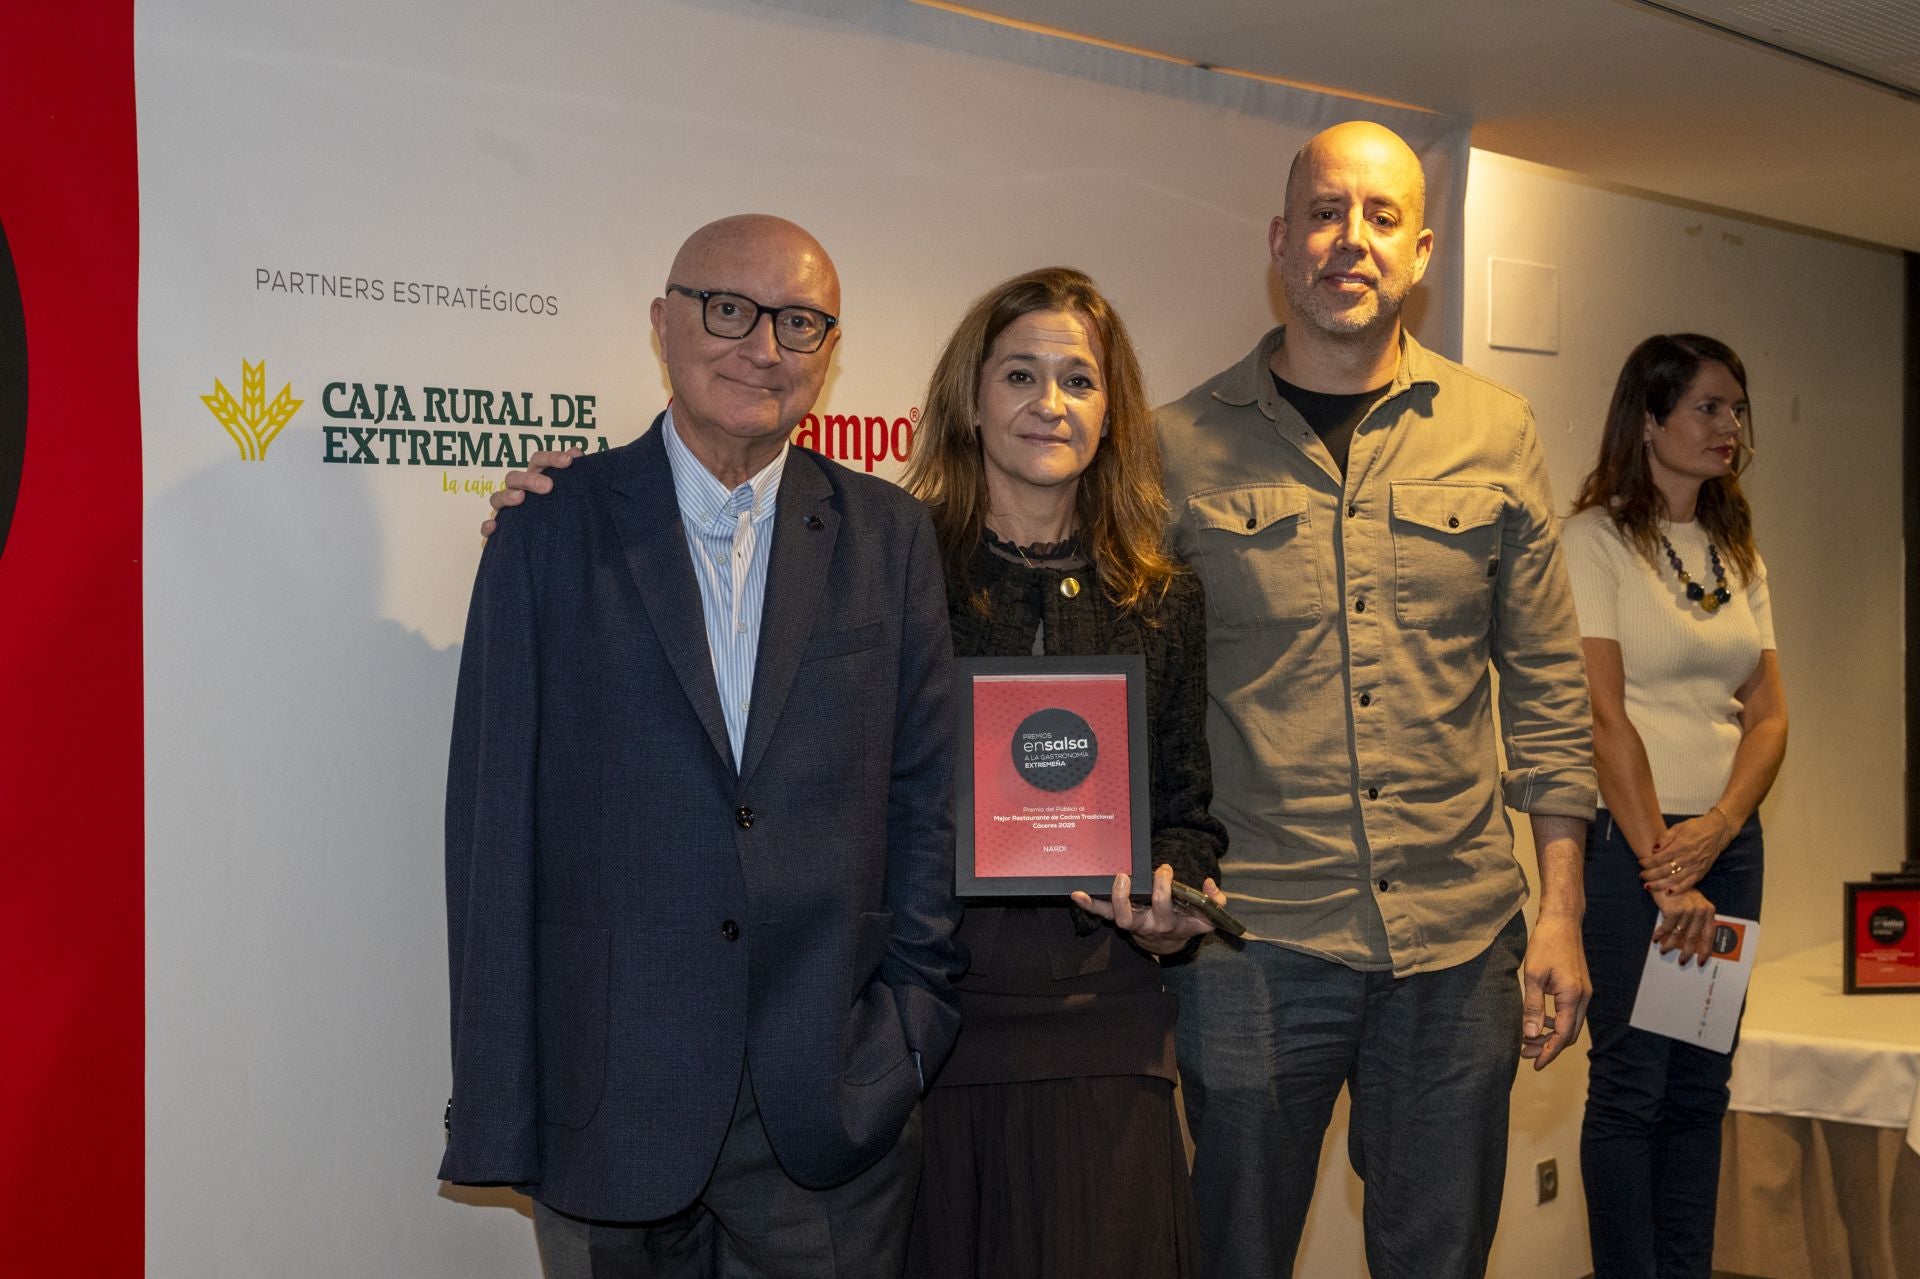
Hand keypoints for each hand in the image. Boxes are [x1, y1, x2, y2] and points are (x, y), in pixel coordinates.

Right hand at [479, 448, 579, 536]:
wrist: (554, 548)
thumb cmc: (561, 513)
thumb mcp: (571, 495)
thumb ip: (573, 475)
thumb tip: (576, 452)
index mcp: (536, 479)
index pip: (538, 461)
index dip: (551, 458)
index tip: (569, 460)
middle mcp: (518, 491)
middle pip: (514, 477)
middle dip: (530, 479)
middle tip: (548, 486)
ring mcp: (506, 511)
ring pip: (497, 498)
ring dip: (507, 496)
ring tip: (520, 498)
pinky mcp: (500, 532)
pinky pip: (487, 528)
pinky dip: (487, 526)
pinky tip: (494, 527)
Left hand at [1071, 864, 1222, 956]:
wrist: (1170, 941)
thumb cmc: (1187, 921)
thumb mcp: (1207, 916)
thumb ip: (1214, 901)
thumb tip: (1209, 884)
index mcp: (1168, 922)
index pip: (1164, 905)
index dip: (1163, 887)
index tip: (1164, 870)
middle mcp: (1146, 925)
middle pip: (1133, 916)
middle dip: (1130, 896)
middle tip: (1129, 876)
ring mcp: (1131, 923)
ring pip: (1117, 917)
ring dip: (1110, 899)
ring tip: (1110, 880)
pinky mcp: (1120, 918)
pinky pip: (1103, 913)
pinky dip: (1089, 905)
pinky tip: (1076, 894)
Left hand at [1519, 913, 1589, 1070]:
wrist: (1562, 922)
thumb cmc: (1546, 944)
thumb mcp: (1533, 975)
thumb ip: (1533, 1006)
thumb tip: (1531, 1034)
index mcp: (1573, 997)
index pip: (1563, 1036)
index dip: (1549, 1052)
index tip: (1534, 1064)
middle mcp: (1584, 998)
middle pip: (1569, 1034)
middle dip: (1549, 1047)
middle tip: (1526, 1053)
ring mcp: (1584, 993)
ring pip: (1571, 1025)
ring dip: (1552, 1035)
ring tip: (1528, 1039)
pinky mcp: (1580, 987)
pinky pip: (1570, 1013)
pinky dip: (1556, 1022)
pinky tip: (1540, 1020)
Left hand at [1642, 810, 1731, 895]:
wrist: (1718, 832)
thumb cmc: (1696, 828)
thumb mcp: (1679, 827)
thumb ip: (1665, 838)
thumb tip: (1654, 849)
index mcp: (1681, 845)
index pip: (1660, 858)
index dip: (1648, 862)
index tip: (1641, 862)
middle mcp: (1688, 858)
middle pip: (1665, 870)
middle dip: (1651, 875)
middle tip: (1642, 876)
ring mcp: (1695, 866)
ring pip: (1675, 879)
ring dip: (1660, 885)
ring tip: (1648, 887)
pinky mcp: (1701, 872)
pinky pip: (1689, 884)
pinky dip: (1678, 889)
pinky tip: (1668, 893)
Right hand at [1650, 889, 1716, 965]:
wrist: (1666, 875)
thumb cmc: (1678, 891)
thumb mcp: (1693, 904)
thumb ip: (1696, 920)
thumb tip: (1692, 942)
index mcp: (1708, 910)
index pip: (1709, 935)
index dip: (1705, 950)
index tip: (1701, 961)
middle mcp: (1700, 911)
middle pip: (1693, 938)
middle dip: (1687, 952)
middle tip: (1682, 961)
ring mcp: (1688, 910)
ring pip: (1678, 935)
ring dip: (1670, 945)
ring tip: (1664, 950)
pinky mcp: (1674, 910)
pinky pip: (1666, 928)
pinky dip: (1660, 934)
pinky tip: (1655, 939)